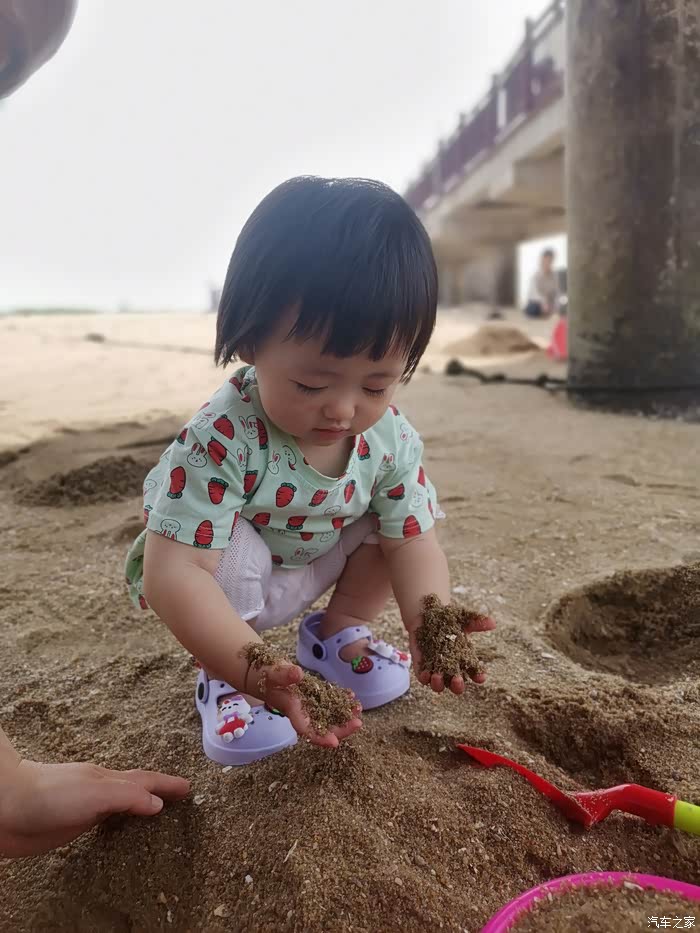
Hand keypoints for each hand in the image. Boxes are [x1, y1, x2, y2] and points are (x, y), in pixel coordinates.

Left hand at [0, 759, 189, 857]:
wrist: (6, 806)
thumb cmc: (48, 795)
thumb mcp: (95, 793)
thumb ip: (128, 796)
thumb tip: (158, 804)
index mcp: (108, 779)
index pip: (146, 780)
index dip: (168, 784)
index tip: (188, 787)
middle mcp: (100, 789)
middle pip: (136, 787)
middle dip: (159, 790)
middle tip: (179, 795)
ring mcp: (86, 805)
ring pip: (121, 803)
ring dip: (141, 803)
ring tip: (157, 809)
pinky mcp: (71, 823)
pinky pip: (105, 820)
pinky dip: (120, 820)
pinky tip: (118, 827)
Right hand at [250, 661, 362, 748]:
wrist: (262, 673)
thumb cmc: (264, 675)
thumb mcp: (271, 673)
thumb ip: (283, 674)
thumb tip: (297, 674)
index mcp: (291, 709)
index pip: (305, 728)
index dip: (319, 738)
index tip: (334, 743)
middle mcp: (301, 711)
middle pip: (322, 727)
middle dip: (341, 729)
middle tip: (358, 722)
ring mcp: (308, 706)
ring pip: (328, 717)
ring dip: (344, 717)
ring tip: (358, 709)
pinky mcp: (312, 697)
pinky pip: (329, 703)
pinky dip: (340, 702)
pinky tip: (351, 696)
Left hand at [408, 613, 496, 695]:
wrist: (426, 614)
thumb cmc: (448, 617)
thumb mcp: (464, 619)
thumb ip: (477, 622)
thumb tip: (493, 623)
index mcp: (465, 660)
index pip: (475, 673)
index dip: (478, 677)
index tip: (480, 677)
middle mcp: (451, 669)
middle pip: (457, 685)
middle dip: (458, 686)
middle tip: (457, 680)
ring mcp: (436, 669)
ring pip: (439, 685)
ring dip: (439, 685)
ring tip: (437, 676)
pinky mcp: (422, 667)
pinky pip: (423, 678)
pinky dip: (424, 678)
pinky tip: (425, 673)